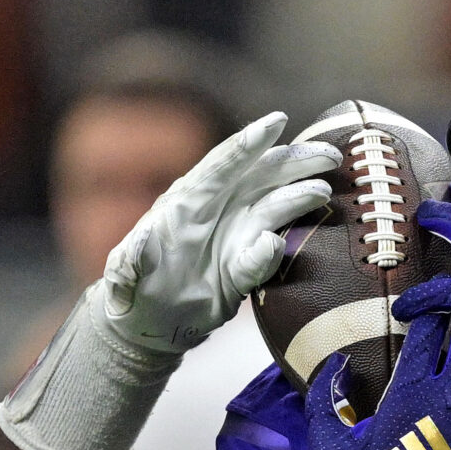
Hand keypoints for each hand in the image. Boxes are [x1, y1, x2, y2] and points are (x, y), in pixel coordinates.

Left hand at [100, 113, 338, 354]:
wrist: (146, 328)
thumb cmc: (130, 295)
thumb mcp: (122, 277)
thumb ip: (130, 260)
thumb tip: (141, 240)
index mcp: (185, 204)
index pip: (221, 165)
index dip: (249, 143)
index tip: (277, 121)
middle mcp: (215, 211)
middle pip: (259, 176)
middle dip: (293, 160)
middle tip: (329, 154)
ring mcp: (233, 235)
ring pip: (273, 204)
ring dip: (300, 195)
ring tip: (326, 190)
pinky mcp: (244, 263)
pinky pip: (270, 249)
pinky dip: (284, 242)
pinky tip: (300, 233)